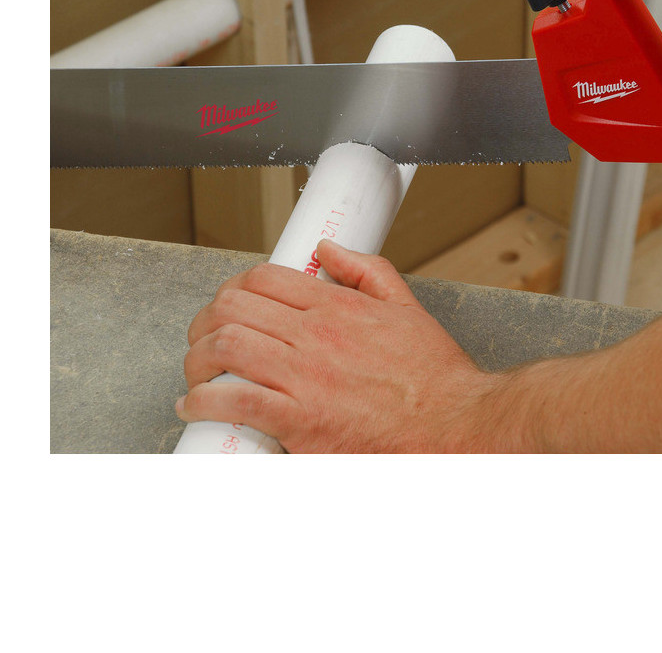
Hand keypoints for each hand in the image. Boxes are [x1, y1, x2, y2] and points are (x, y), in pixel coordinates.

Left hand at [176, 240, 502, 451]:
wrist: (452, 425)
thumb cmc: (432, 376)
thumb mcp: (405, 306)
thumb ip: (366, 270)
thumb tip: (330, 249)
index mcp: (336, 306)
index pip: (263, 278)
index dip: (234, 286)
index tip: (230, 302)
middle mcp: (314, 336)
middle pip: (232, 308)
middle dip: (206, 320)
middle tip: (204, 335)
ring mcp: (304, 379)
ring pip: (224, 349)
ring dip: (196, 358)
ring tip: (196, 370)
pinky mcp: (299, 422)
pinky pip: (233, 403)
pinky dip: (203, 402)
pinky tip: (197, 404)